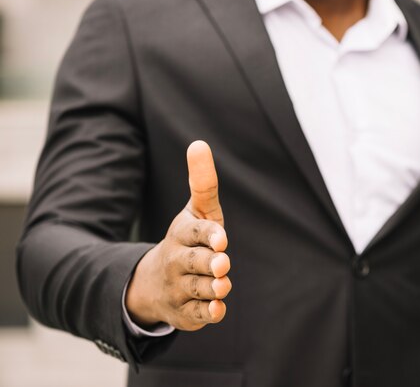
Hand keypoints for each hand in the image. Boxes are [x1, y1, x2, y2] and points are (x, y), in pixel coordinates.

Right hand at [125, 141, 230, 330]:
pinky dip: (208, 313)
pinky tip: (218, 308)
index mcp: (182, 234)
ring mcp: (179, 288)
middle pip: (195, 262)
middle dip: (210, 263)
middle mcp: (177, 261)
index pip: (195, 232)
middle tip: (223, 264)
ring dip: (212, 288)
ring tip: (223, 285)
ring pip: (198, 289)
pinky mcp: (185, 312)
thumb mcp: (196, 211)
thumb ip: (203, 182)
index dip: (209, 236)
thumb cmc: (188, 239)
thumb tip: (199, 143)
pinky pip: (197, 315)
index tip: (223, 239)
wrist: (156, 282)